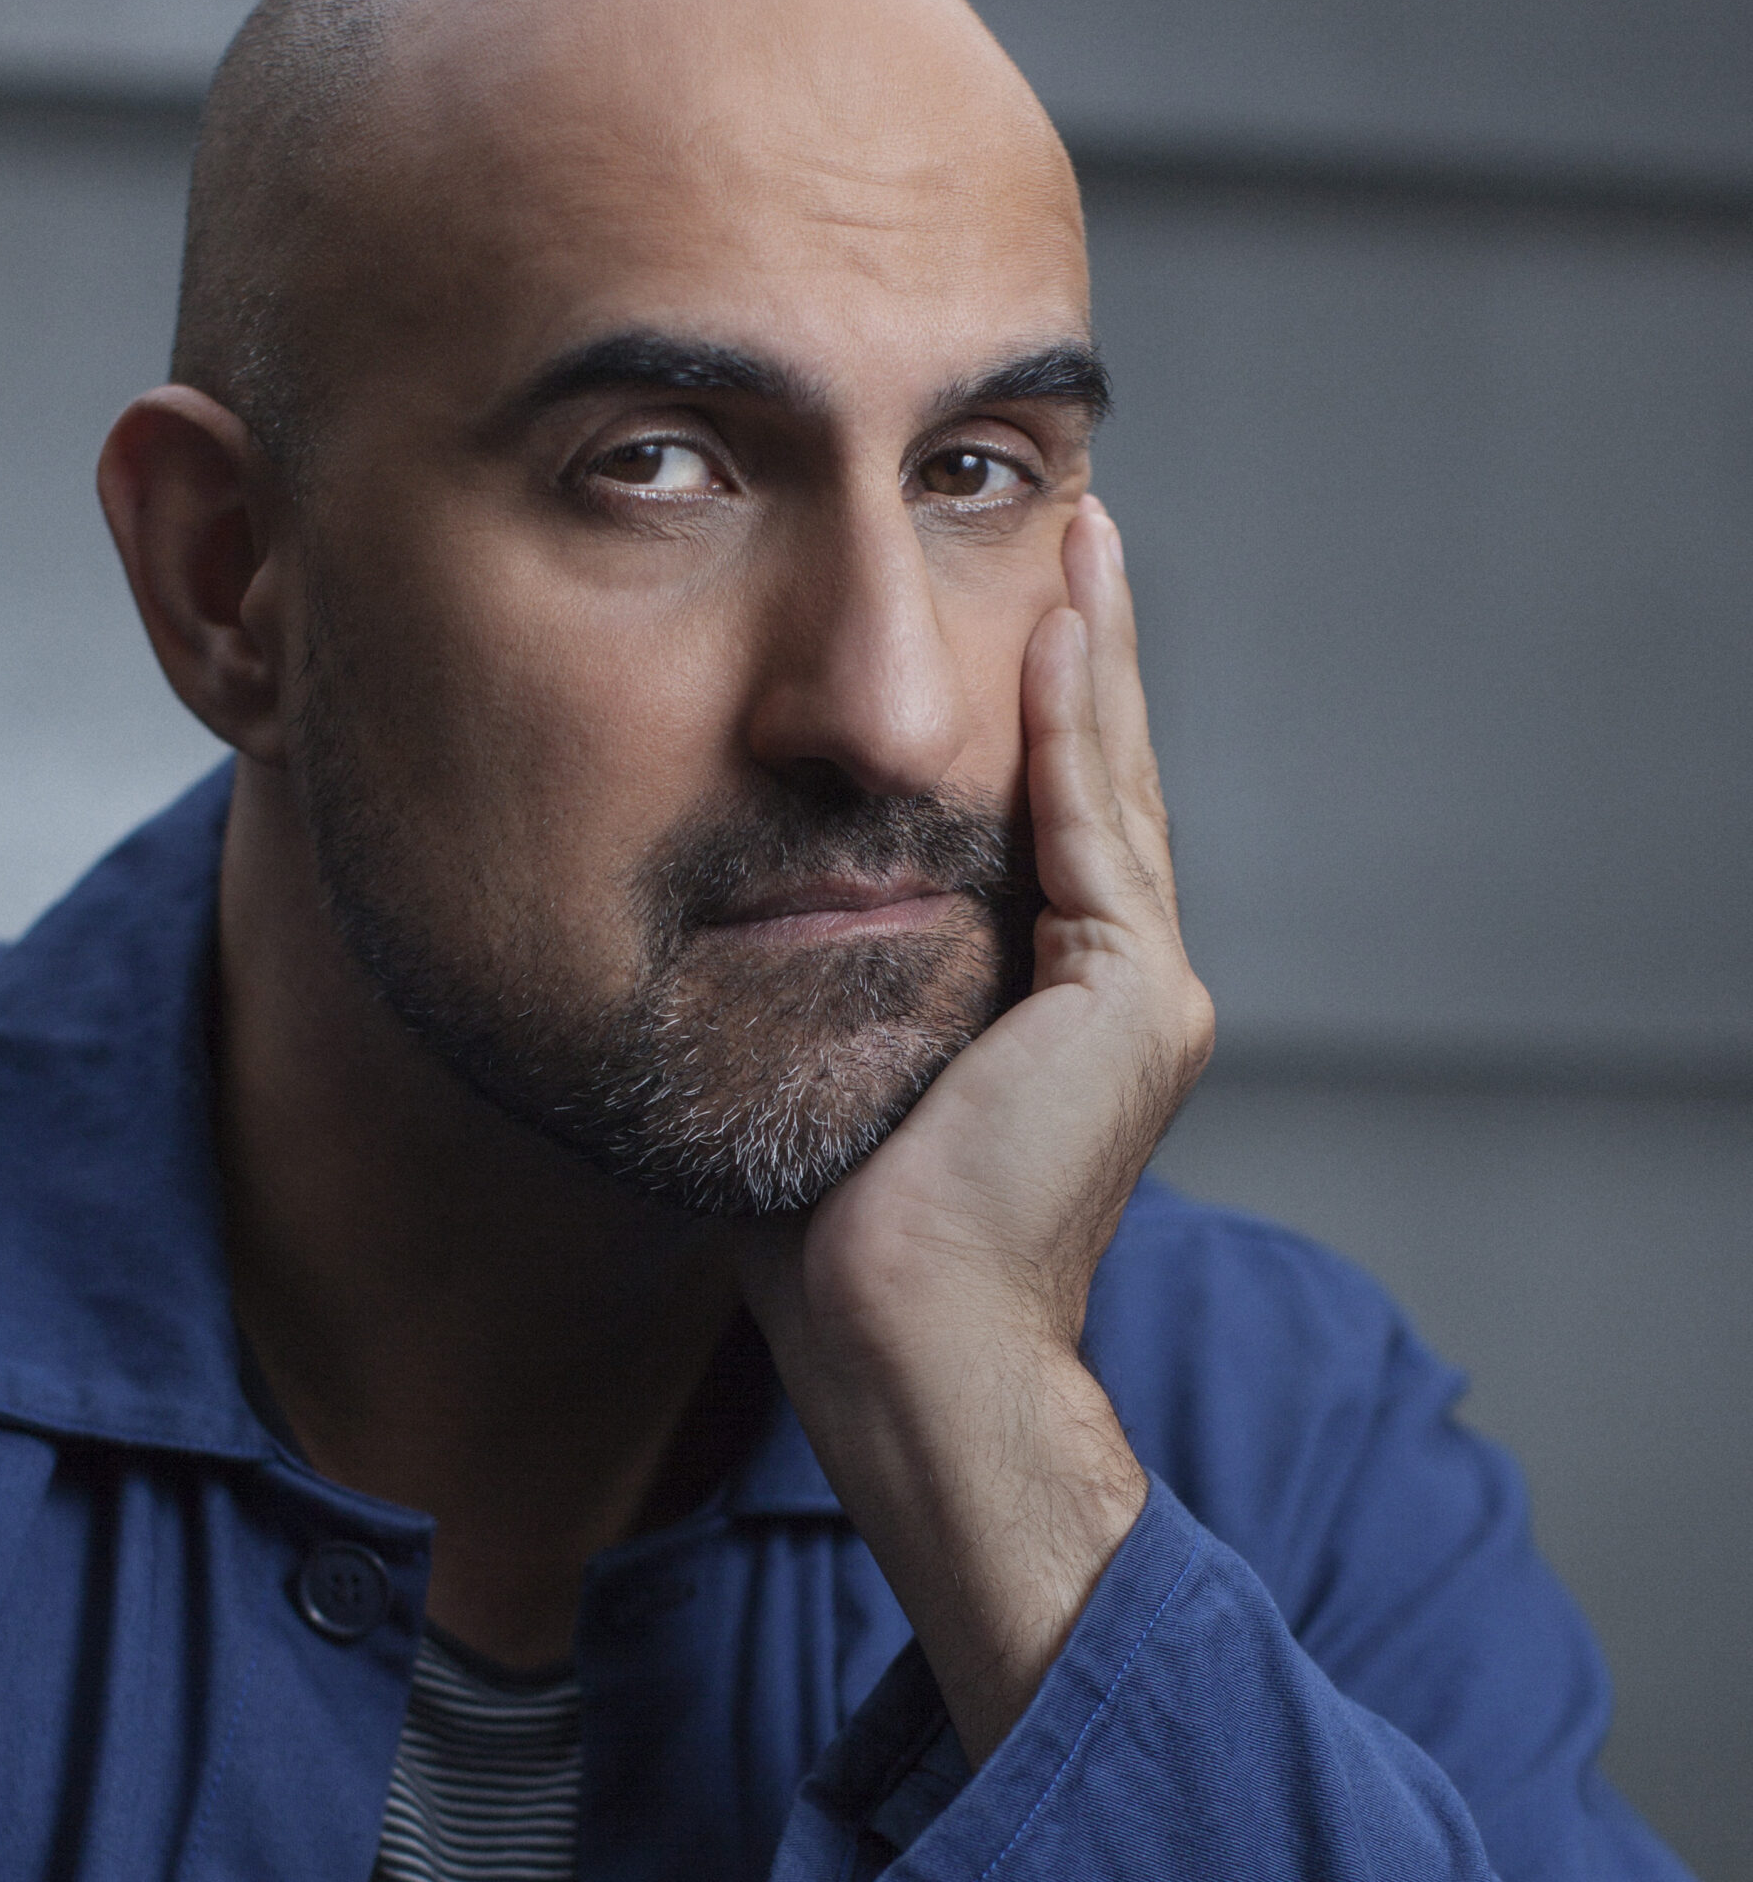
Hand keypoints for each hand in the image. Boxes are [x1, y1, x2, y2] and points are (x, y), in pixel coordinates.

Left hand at [740, 498, 1213, 1761]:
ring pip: (1109, 787)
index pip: (1046, 831)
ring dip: (1092, 655)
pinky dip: (1076, 723)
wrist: (901, 1352)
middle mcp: (1117, 993)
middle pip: (1094, 786)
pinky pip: (1094, 828)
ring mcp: (1140, 996)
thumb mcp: (827, 1071)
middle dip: (1080, 656)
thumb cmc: (838, 1245)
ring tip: (1081, 538)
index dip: (1031, 719)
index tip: (999, 618)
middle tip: (1070, 529)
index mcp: (1051, 1014)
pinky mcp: (1131, 1002)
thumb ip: (828, 983)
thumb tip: (740, 913)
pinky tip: (1058, 624)